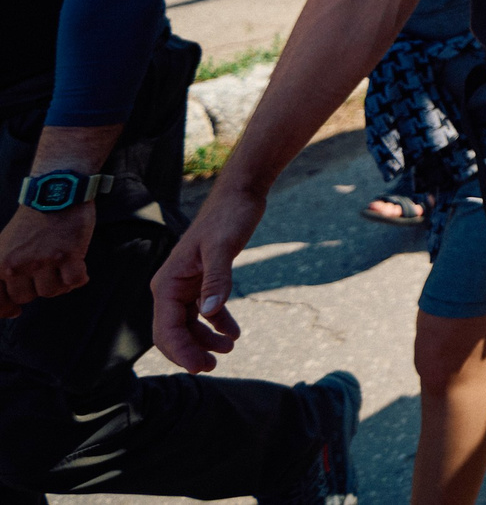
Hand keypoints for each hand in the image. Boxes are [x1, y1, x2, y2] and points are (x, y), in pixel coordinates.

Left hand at [0, 203, 95, 318]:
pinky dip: (79, 277)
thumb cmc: (32, 221)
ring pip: (52, 292)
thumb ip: (3, 273)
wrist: (54, 192)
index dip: (7, 310)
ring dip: (61, 282)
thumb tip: (13, 310)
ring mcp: (41, 261)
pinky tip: (79, 267)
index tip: (15, 312)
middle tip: (46, 270)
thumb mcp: (4, 246)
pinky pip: (75, 282)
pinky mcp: (67, 255)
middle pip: (27, 297)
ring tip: (64, 266)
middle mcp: (15, 266)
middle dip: (38, 286)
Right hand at [150, 187, 263, 371]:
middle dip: (189, 351)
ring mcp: (185, 285)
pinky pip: (203, 312)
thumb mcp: (224, 248)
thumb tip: (210, 314)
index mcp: (167, 283)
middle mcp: (170, 287)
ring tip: (228, 349)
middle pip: (173, 331)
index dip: (180, 352)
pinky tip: (233, 333)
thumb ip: (217, 280)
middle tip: (213, 366)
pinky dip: (216, 324)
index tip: (199, 368)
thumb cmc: (228, 218)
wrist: (239, 196)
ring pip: (188, 324)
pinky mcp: (201, 281)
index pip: (166, 328)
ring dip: (204, 340)